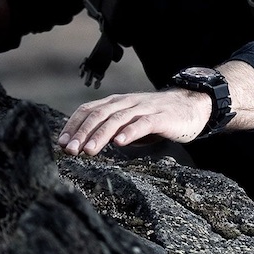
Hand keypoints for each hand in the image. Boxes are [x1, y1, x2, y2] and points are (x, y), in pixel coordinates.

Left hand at [57, 89, 211, 155]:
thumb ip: (110, 130)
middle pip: (99, 114)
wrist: (192, 106)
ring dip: (100, 135)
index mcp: (117, 103)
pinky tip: (119, 143)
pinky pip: (143, 123)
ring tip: (88, 151)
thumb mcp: (130, 124)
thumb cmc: (157, 118)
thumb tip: (84, 144)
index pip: (89, 110)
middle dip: (82, 132)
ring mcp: (144, 108)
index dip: (74, 125)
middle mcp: (127, 102)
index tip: (61, 142)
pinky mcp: (161, 117)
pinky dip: (130, 132)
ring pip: (117, 119)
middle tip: (69, 150)